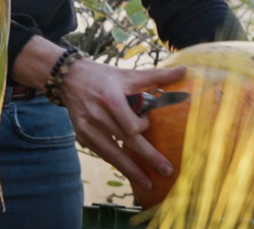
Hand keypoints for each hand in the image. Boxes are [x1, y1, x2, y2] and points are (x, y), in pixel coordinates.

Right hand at [56, 58, 184, 189]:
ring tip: (148, 184)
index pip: (130, 124)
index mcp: (111, 99)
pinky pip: (102, 154)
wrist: (69, 78)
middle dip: (148, 159)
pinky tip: (129, 172)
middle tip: (167, 171)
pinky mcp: (82, 136)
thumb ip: (157, 76)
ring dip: (131, 171)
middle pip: (126, 142)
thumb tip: (184, 70)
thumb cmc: (104, 76)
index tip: (146, 122)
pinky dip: (116, 162)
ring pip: (112, 155)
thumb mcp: (129, 74)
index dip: (142, 126)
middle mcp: (98, 116)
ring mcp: (88, 129)